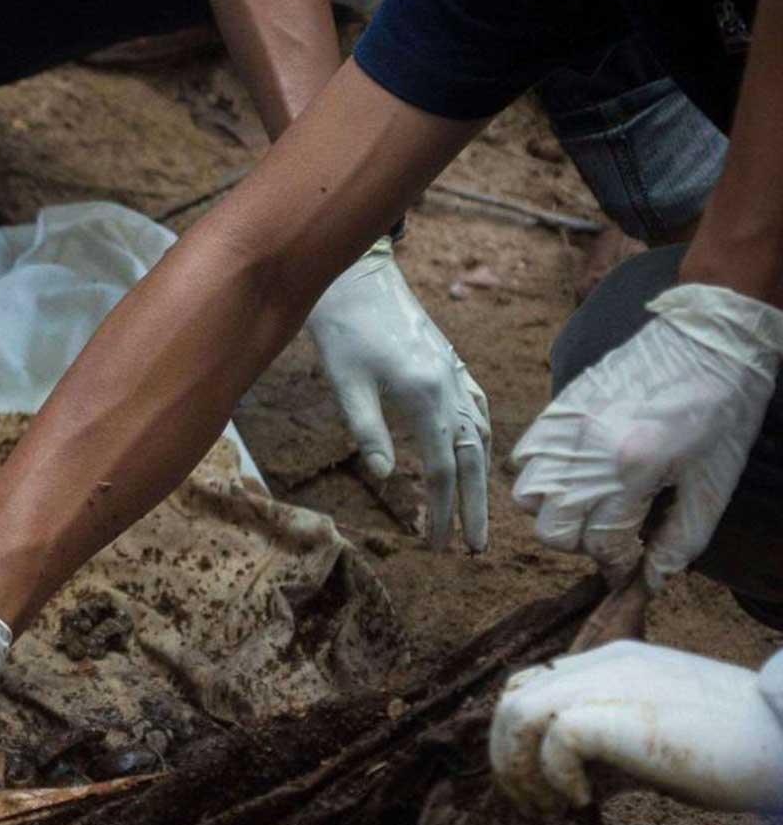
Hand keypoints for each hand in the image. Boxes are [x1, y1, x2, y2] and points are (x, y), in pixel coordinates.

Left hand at [306, 238, 489, 551]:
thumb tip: (383, 476)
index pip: (442, 468)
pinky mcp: (450, 363)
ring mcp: (455, 372)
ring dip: (482, 477)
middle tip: (475, 548)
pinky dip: (482, 438)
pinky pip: (478, 408)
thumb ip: (367, 429)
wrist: (356, 276)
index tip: (439, 544)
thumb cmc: (342, 329)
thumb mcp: (345, 383)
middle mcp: (451, 385)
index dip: (443, 511)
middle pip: (472, 458)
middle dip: (474, 506)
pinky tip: (479, 452)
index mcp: (425, 394)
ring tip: (479, 513)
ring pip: (481, 435)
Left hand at [490, 642, 782, 812]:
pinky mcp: (626, 713)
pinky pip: (554, 735)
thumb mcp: (659, 739)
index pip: (531, 685)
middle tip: (534, 804)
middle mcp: (607, 663)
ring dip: (521, 767)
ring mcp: (614, 683)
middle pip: (512, 699)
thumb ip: (612, 747)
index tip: (538, 785)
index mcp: (615, 661)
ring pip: (518, 711)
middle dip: (507, 757)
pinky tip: (585, 801)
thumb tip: (574, 785)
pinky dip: (554, 774)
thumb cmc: (739, 749)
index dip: (517, 737)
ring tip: (551, 806)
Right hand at [511, 283, 782, 590]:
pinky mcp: (557, 408)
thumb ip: (681, 540)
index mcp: (635, 468)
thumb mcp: (714, 485)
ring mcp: (566, 426)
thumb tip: (652, 581)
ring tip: (587, 505)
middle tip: (609, 534)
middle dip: (581, 543)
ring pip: (526, 498)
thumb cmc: (722, 415)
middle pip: (552, 529)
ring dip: (553, 512)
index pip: (601, 542)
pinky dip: (540, 477)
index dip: (616, 563)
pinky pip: (523, 458)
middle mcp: (589, 450)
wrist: (710, 342)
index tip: (629, 565)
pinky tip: (574, 475)